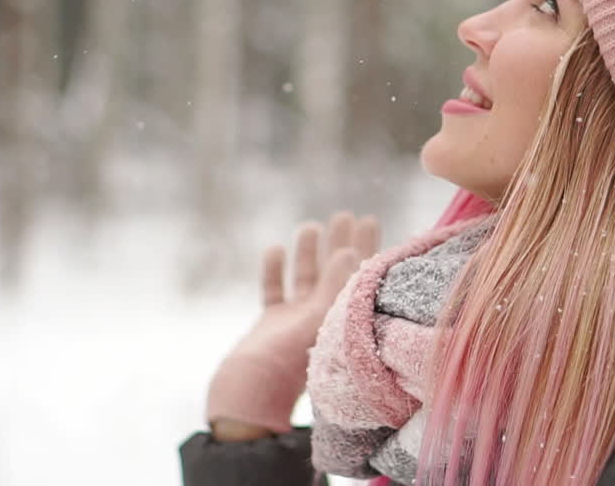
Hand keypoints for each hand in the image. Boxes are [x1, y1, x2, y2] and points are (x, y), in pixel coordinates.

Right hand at [206, 212, 379, 437]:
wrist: (245, 398)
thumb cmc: (284, 368)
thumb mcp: (316, 324)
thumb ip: (334, 287)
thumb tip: (350, 251)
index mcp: (340, 324)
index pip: (359, 278)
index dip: (365, 248)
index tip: (369, 220)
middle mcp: (320, 322)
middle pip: (333, 276)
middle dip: (340, 244)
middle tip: (345, 215)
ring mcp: (293, 325)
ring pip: (303, 281)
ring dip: (308, 253)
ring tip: (312, 225)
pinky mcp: (268, 328)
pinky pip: (273, 293)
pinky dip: (274, 271)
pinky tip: (275, 249)